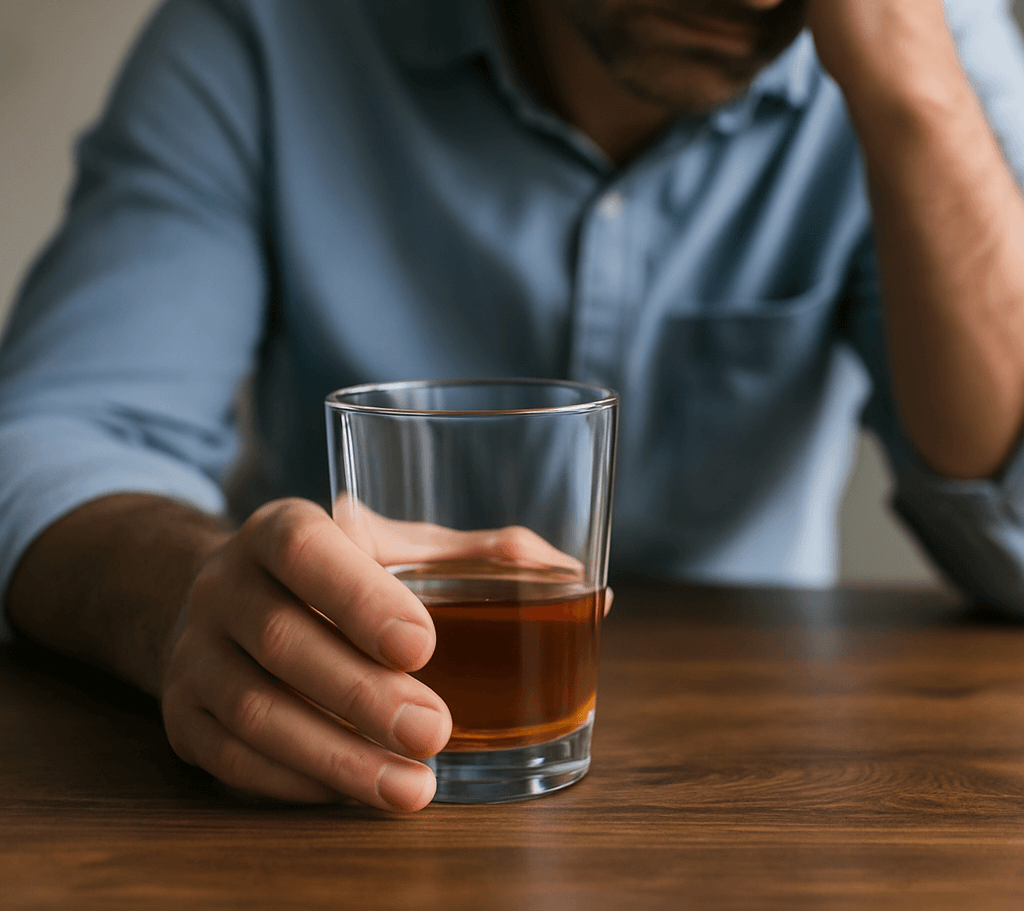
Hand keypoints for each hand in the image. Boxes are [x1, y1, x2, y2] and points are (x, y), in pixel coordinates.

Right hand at [159, 498, 589, 810]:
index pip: (307, 550)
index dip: (361, 598)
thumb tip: (574, 579)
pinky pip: (233, 758)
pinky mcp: (182, 715)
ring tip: (412, 788)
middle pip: (284, 640)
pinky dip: (297, 781)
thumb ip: (474, 556)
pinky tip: (353, 791)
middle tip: (437, 732)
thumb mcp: (393, 546)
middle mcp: (226, 583)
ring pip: (256, 711)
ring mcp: (194, 652)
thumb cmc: (334, 573)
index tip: (424, 645)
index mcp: (281, 527)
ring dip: (336, 757)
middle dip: (363, 696)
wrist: (223, 600)